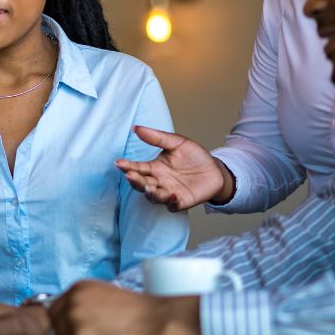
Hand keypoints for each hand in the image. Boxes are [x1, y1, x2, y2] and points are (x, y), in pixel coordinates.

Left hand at [49, 280, 200, 334]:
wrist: (154, 319)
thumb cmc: (135, 309)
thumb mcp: (104, 293)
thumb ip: (83, 299)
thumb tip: (68, 312)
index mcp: (78, 287)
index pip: (55, 307)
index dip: (63, 319)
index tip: (75, 326)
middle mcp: (73, 300)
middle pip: (56, 322)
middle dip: (67, 330)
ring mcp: (75, 319)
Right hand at [117, 126, 234, 210]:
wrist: (215, 169)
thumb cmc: (194, 156)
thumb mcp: (177, 142)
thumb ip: (157, 137)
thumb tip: (136, 128)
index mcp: (155, 168)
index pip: (138, 168)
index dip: (128, 166)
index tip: (119, 163)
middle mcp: (159, 181)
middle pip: (142, 184)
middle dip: (135, 181)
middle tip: (130, 176)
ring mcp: (169, 193)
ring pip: (154, 197)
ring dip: (150, 193)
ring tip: (150, 188)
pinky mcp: (181, 202)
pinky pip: (173, 205)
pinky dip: (172, 202)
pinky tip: (173, 196)